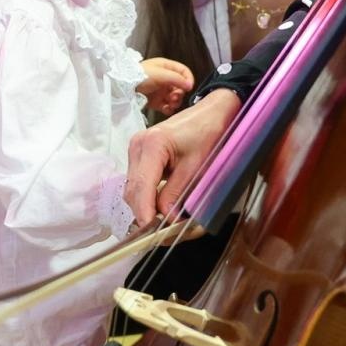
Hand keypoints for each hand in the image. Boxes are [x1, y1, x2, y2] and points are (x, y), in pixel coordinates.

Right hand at [123, 87, 239, 226]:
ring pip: (134, 188)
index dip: (144, 213)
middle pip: (133, 191)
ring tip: (169, 221)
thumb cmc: (209, 132)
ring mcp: (136, 149)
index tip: (151, 233)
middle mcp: (137, 146)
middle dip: (146, 214)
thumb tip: (166, 219)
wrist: (213, 111)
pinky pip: (140, 181)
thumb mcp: (197, 166)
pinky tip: (164, 205)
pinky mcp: (141, 154)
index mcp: (151, 145)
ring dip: (147, 206)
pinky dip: (149, 196)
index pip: (140, 187)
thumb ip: (178, 192)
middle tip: (167, 232)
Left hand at [137, 57, 194, 114]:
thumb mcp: (161, 74)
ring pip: (175, 98)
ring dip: (175, 102)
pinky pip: (167, 106)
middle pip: (180, 87)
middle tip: (175, 97)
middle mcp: (164, 79)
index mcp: (166, 67)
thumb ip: (177, 79)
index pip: (183, 72)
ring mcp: (160, 90)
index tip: (188, 87)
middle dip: (180, 93)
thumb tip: (190, 85)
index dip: (188, 79)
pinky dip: (168, 108)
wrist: (124, 87)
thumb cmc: (140, 75)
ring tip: (171, 103)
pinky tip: (166, 109)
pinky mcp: (155, 101)